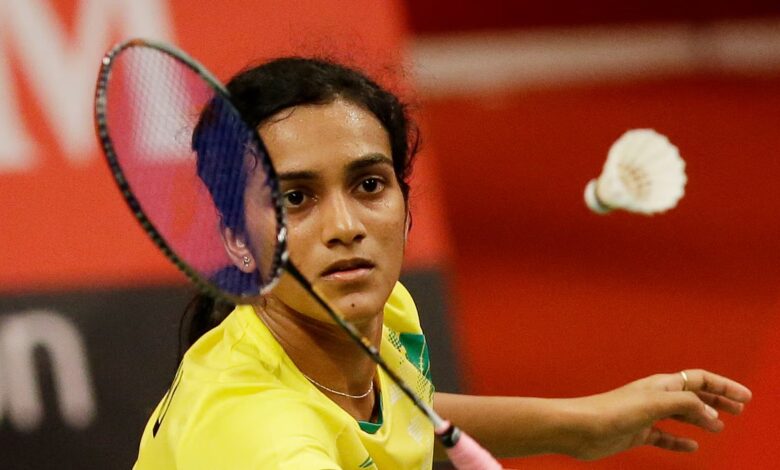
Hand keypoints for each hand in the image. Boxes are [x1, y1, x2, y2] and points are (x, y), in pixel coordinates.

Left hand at [569, 369, 751, 460]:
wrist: (579, 428)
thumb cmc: (611, 411)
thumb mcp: (654, 404)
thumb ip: (684, 404)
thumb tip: (709, 412)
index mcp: (660, 384)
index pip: (698, 380)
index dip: (723, 386)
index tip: (745, 397)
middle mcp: (654, 397)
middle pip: (692, 396)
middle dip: (717, 401)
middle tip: (739, 411)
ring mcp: (645, 415)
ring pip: (681, 415)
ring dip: (702, 420)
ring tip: (720, 429)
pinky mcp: (636, 433)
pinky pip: (664, 437)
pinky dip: (680, 441)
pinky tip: (692, 447)